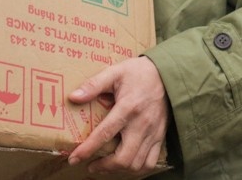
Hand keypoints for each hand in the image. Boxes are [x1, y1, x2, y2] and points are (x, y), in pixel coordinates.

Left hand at [67, 56, 168, 174]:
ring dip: (119, 170)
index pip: (105, 134)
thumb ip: (94, 85)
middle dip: (104, 166)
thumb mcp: (115, 72)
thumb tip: (73, 97)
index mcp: (127, 107)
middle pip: (123, 158)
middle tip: (90, 165)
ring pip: (137, 164)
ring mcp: (153, 133)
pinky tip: (125, 165)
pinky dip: (137, 169)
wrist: (167, 73)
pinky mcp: (160, 137)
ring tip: (105, 166)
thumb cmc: (139, 72)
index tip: (74, 158)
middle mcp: (141, 124)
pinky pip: (151, 162)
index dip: (88, 149)